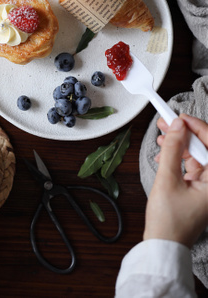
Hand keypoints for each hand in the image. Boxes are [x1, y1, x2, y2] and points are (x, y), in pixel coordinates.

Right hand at [143, 115, 207, 247]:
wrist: (163, 245)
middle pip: (203, 148)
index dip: (196, 127)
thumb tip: (176, 126)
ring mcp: (206, 186)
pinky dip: (176, 157)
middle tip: (166, 123)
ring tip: (160, 138)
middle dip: (183, 134)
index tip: (179, 117)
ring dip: (177, 145)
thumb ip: (172, 149)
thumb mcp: (167, 179)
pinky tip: (162, 155)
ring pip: (195, 155)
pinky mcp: (197, 188)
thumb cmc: (169, 222)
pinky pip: (190, 165)